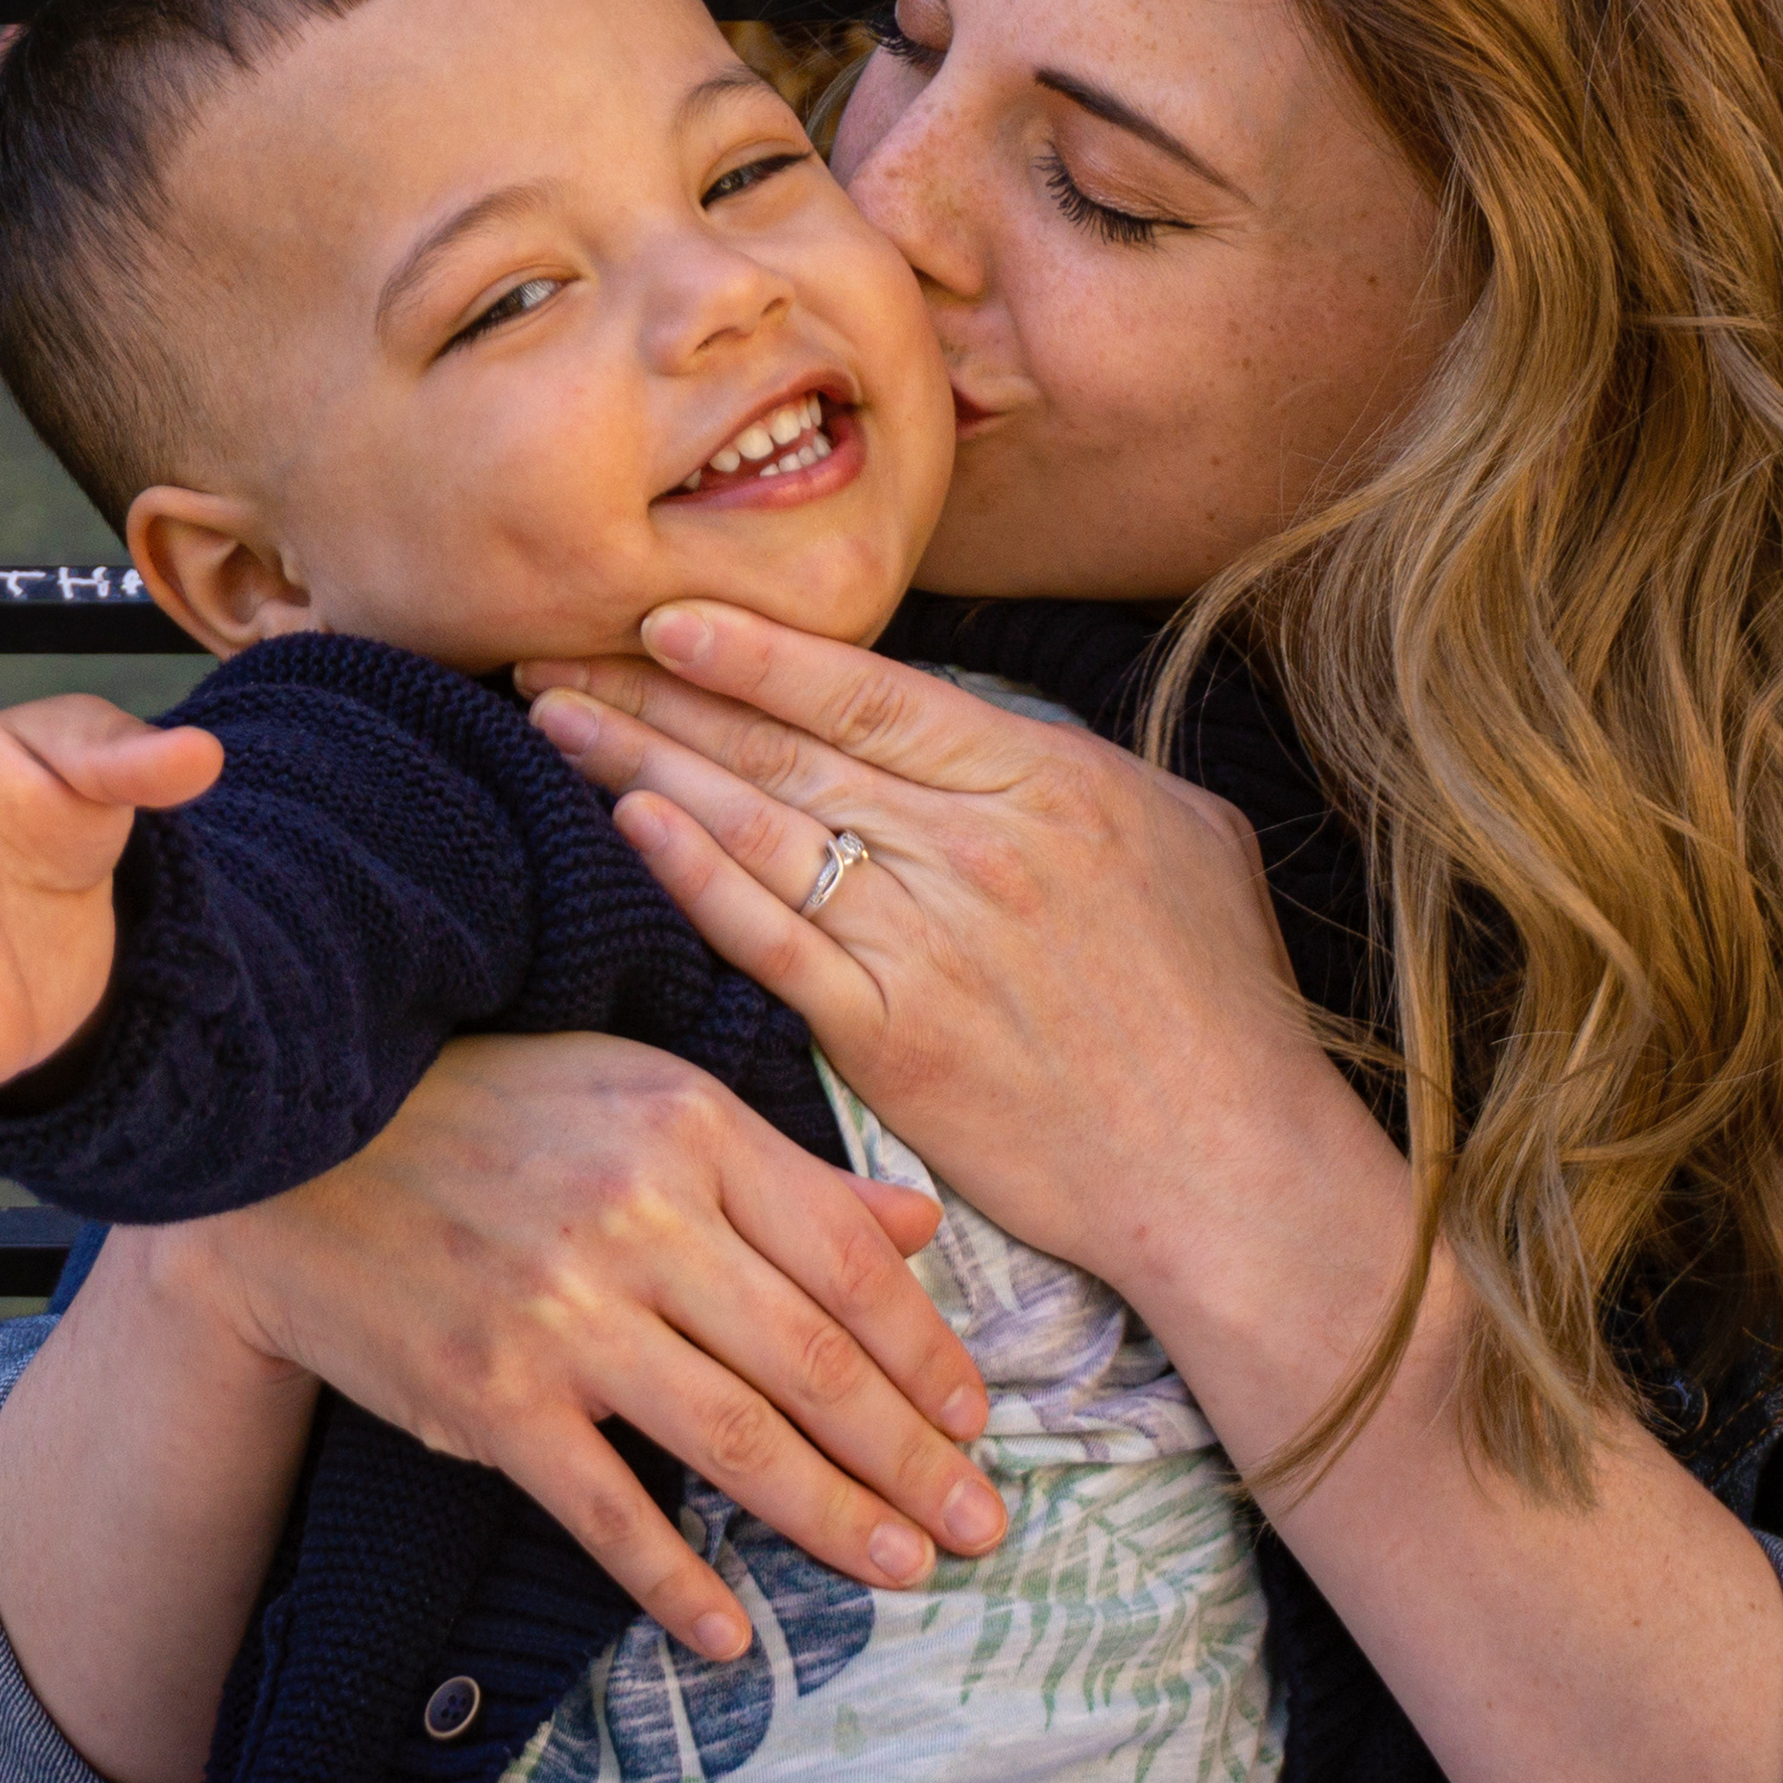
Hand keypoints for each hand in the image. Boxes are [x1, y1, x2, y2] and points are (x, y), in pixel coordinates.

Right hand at [206, 1030, 1008, 1657]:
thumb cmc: (492, 1114)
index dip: (925, 1352)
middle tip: (980, 1525)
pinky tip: (733, 1633)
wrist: (293, 1157)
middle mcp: (638, 1216)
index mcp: (691, 1129)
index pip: (847, 1261)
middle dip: (909, 1457)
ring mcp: (562, 1312)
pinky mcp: (490, 1395)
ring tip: (904, 1570)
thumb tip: (920, 1223)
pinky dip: (675, 1581)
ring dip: (832, 1518)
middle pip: (812, 1360)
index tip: (977, 1419)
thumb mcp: (646, 1096)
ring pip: (735, 1437)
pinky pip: (606, 1508)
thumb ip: (786, 1170)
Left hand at [515, 602, 1333, 1293]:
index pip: (866, 694)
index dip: (753, 650)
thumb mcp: (1190, 835)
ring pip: (758, 829)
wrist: (1226, 1167)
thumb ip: (1080, 766)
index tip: (659, 616)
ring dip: (643, 766)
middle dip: (658, 693)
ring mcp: (926, 941)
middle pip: (785, 749)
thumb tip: (999, 728)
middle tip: (556, 651)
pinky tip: (628, 826)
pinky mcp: (891, 1036)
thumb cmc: (1222, 1007)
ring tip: (556, 720)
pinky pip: (771, 942)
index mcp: (1044, 779)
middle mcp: (974, 845)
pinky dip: (696, 879)